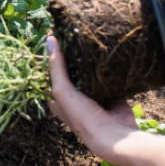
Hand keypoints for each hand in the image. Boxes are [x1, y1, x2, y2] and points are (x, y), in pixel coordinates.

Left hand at [46, 35, 135, 156]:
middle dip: (73, 54)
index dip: (53, 54)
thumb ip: (56, 67)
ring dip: (90, 58)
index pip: (53, 71)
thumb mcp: (63, 90)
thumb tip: (49, 40)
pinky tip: (106, 50)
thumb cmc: (82, 116)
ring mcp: (93, 95)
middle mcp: (75, 96)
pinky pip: (106, 75)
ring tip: (90, 35)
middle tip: (75, 30)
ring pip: (89, 71)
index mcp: (59, 98)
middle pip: (72, 69)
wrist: (114, 135)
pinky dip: (106, 65)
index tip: (57, 33)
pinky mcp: (110, 92)